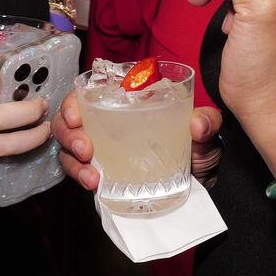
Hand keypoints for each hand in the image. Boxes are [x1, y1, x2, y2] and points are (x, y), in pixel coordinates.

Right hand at [57, 95, 221, 190]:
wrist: (200, 183)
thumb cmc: (197, 147)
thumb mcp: (206, 130)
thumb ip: (207, 122)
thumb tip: (198, 124)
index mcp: (126, 101)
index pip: (89, 92)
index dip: (73, 101)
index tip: (75, 116)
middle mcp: (108, 121)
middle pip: (70, 120)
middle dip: (69, 134)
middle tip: (85, 149)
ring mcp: (102, 147)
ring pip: (68, 146)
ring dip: (72, 160)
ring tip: (91, 175)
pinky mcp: (102, 171)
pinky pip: (78, 170)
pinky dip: (80, 176)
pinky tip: (93, 183)